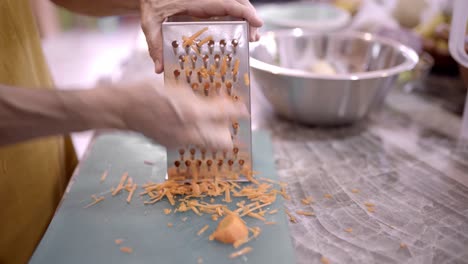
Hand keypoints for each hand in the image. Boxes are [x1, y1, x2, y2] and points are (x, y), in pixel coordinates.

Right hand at [114, 79, 248, 148]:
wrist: (122, 109)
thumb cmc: (148, 92)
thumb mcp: (179, 89)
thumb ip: (203, 99)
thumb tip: (223, 101)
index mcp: (191, 113)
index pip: (225, 116)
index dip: (237, 111)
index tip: (244, 110)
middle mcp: (188, 132)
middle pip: (223, 143)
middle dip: (228, 131)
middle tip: (225, 119)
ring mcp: (180, 142)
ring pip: (208, 145)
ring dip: (213, 135)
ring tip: (207, 121)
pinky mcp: (172, 146)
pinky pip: (193, 144)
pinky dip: (197, 136)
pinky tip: (190, 124)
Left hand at [140, 0, 262, 72]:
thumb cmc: (151, 4)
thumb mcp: (150, 24)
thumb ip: (155, 45)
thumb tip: (159, 68)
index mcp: (196, 1)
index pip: (228, 3)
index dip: (245, 12)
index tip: (258, 23)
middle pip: (237, 2)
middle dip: (249, 18)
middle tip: (254, 38)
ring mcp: (209, 0)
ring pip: (235, 3)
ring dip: (246, 18)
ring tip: (252, 36)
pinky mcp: (208, 3)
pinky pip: (228, 6)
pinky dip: (239, 16)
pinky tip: (241, 30)